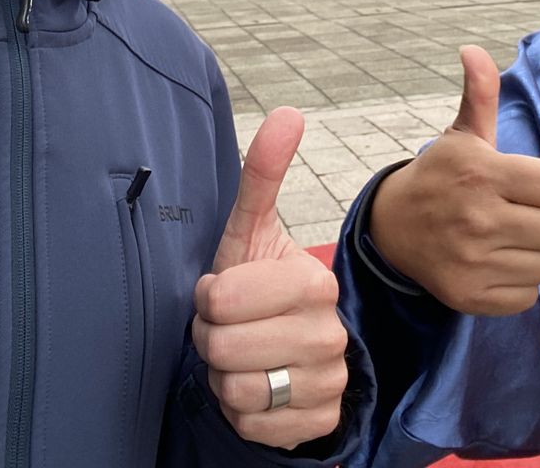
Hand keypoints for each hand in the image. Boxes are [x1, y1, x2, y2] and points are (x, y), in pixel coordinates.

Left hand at [192, 107, 347, 448]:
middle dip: (212, 339)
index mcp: (314, 280)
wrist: (284, 351)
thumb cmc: (257, 287)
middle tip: (229, 328)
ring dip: (224, 377)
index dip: (208, 300)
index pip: (222, 300)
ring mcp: (331, 381)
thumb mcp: (250, 233)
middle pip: (224, 348)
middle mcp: (331, 332)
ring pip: (237, 392)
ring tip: (242, 357)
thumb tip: (288, 113)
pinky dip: (241, 413)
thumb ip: (262, 175)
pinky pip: (253, 427)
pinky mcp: (321, 422)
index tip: (223, 294)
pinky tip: (257, 391)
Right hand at [369, 45, 539, 315]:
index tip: (527, 186)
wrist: (392, 227)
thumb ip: (480, 95)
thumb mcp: (461, 136)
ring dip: (539, 253)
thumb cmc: (441, 176)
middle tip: (527, 215)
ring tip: (515, 239)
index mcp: (481, 173)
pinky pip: (528, 297)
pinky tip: (500, 264)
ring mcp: (473, 262)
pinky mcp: (470, 296)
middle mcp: (478, 219)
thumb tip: (473, 50)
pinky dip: (520, 283)